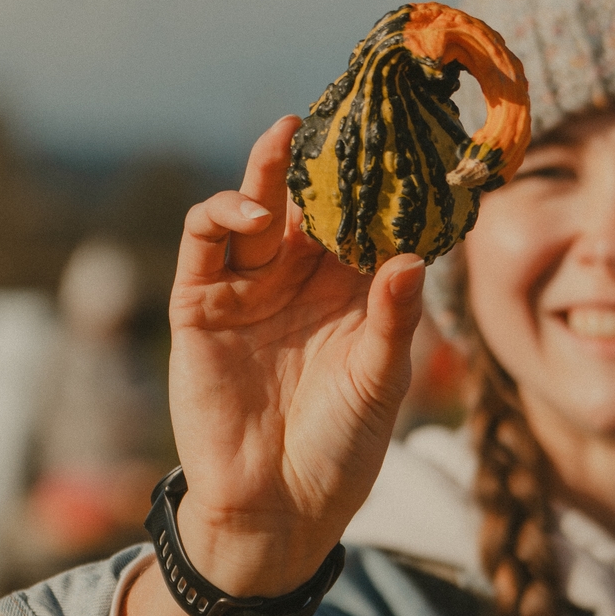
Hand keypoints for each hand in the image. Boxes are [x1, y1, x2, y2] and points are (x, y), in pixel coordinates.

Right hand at [167, 112, 424, 589]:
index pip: (366, 219)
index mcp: (352, 292)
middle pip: (308, 200)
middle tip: (339, 106)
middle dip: (321, 154)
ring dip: (267, 168)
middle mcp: (299, 280)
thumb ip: (395, 321)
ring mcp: (247, 289)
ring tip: (288, 138)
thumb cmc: (340, 450)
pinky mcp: (200, 305)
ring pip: (253, 206)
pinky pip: (204, 241)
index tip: (405, 137)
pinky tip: (255, 214)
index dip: (381, 180)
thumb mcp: (380, 383)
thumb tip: (414, 258)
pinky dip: (223, 213)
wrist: (275, 510)